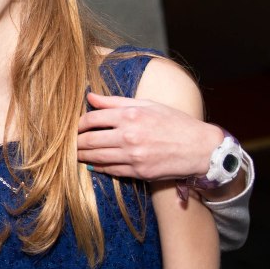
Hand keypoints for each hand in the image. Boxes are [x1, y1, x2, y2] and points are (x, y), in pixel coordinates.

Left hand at [77, 92, 222, 180]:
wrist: (200, 148)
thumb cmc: (174, 122)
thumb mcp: (147, 105)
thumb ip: (115, 101)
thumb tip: (90, 96)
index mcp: (130, 115)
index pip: (92, 119)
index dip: (79, 124)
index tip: (75, 126)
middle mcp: (130, 135)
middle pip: (89, 140)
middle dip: (76, 142)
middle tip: (69, 143)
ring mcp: (134, 156)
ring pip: (96, 157)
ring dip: (82, 156)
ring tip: (76, 154)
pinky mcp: (139, 172)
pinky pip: (110, 170)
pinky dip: (98, 167)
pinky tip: (92, 164)